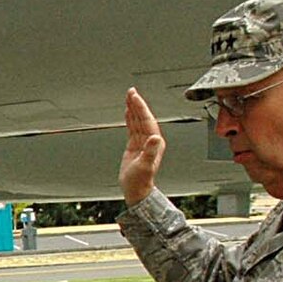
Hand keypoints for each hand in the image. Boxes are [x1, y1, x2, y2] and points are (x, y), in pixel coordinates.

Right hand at [119, 88, 164, 204]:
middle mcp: (151, 140)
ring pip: (137, 121)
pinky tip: (127, 112)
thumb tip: (155, 137)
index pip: (147, 120)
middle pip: (143, 117)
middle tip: (131, 91)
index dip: (140, 108)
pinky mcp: (135, 146)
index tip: (134, 97)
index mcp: (155, 142)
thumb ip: (151, 151)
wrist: (136, 190)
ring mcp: (143, 142)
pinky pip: (132, 128)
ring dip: (133, 109)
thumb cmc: (141, 180)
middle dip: (137, 104)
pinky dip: (130, 119)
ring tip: (129, 97)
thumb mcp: (145, 165)